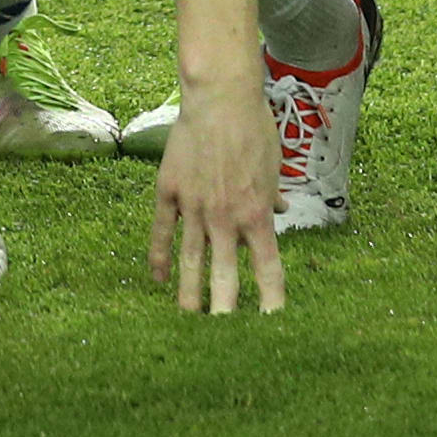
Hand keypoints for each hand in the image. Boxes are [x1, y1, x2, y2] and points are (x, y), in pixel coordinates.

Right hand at [147, 72, 287, 314]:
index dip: (272, 301)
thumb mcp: (274, 166)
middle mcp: (226, 218)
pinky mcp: (169, 192)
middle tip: (224, 338)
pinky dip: (160, 257)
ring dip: (190, 295)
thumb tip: (279, 211)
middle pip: (225, 276)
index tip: (273, 326)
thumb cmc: (253, 127)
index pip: (268, 270)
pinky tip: (157, 280)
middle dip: (226, 312)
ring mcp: (195, 207)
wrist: (220, 98)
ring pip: (191, 261)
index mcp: (257, 214)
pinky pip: (163, 232)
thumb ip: (273, 196)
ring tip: (188, 321)